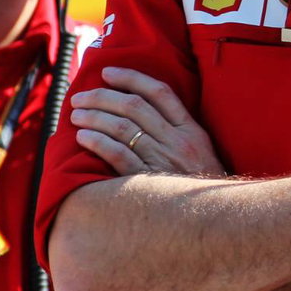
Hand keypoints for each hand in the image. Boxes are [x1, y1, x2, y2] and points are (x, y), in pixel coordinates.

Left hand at [71, 66, 226, 177]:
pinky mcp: (148, 182)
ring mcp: (163, 161)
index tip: (107, 72)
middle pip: (135, 107)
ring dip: (95, 117)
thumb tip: (141, 110)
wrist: (213, 218)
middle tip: (80, 97)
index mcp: (191, 130)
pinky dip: (98, 142)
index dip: (131, 78)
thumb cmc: (202, 184)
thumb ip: (178, 130)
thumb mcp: (201, 151)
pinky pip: (118, 156)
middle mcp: (177, 142)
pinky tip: (83, 137)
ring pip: (122, 128)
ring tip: (77, 115)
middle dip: (103, 97)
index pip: (160, 93)